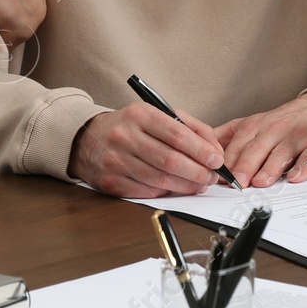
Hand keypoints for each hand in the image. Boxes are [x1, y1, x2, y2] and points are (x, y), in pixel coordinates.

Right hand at [69, 103, 229, 197]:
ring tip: (199, 184)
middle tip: (211, 177)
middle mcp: (125, 136)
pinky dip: (166, 193)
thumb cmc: (131, 127)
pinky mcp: (111, 182)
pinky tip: (176, 188)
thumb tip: (215, 150)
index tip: (217, 160)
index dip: (201, 150)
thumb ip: (190, 128)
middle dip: (197, 172)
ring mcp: (115, 160)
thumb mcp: (158, 115)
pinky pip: (147, 192)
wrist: (89, 139)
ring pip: (160, 180)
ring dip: (186, 185)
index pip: (177, 134)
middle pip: (170, 160)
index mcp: (139, 114)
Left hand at [217, 92, 306, 187]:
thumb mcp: (251, 123)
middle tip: (237, 183)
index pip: (237, 145)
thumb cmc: (280, 121)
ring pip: (280, 153)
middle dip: (245, 166)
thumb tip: (199, 147)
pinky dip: (303, 167)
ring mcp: (294, 138)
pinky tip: (296, 176)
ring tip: (261, 182)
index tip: (218, 177)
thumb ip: (226, 136)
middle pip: (256, 149)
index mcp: (254, 127)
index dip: (227, 162)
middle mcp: (273, 131)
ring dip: (270, 168)